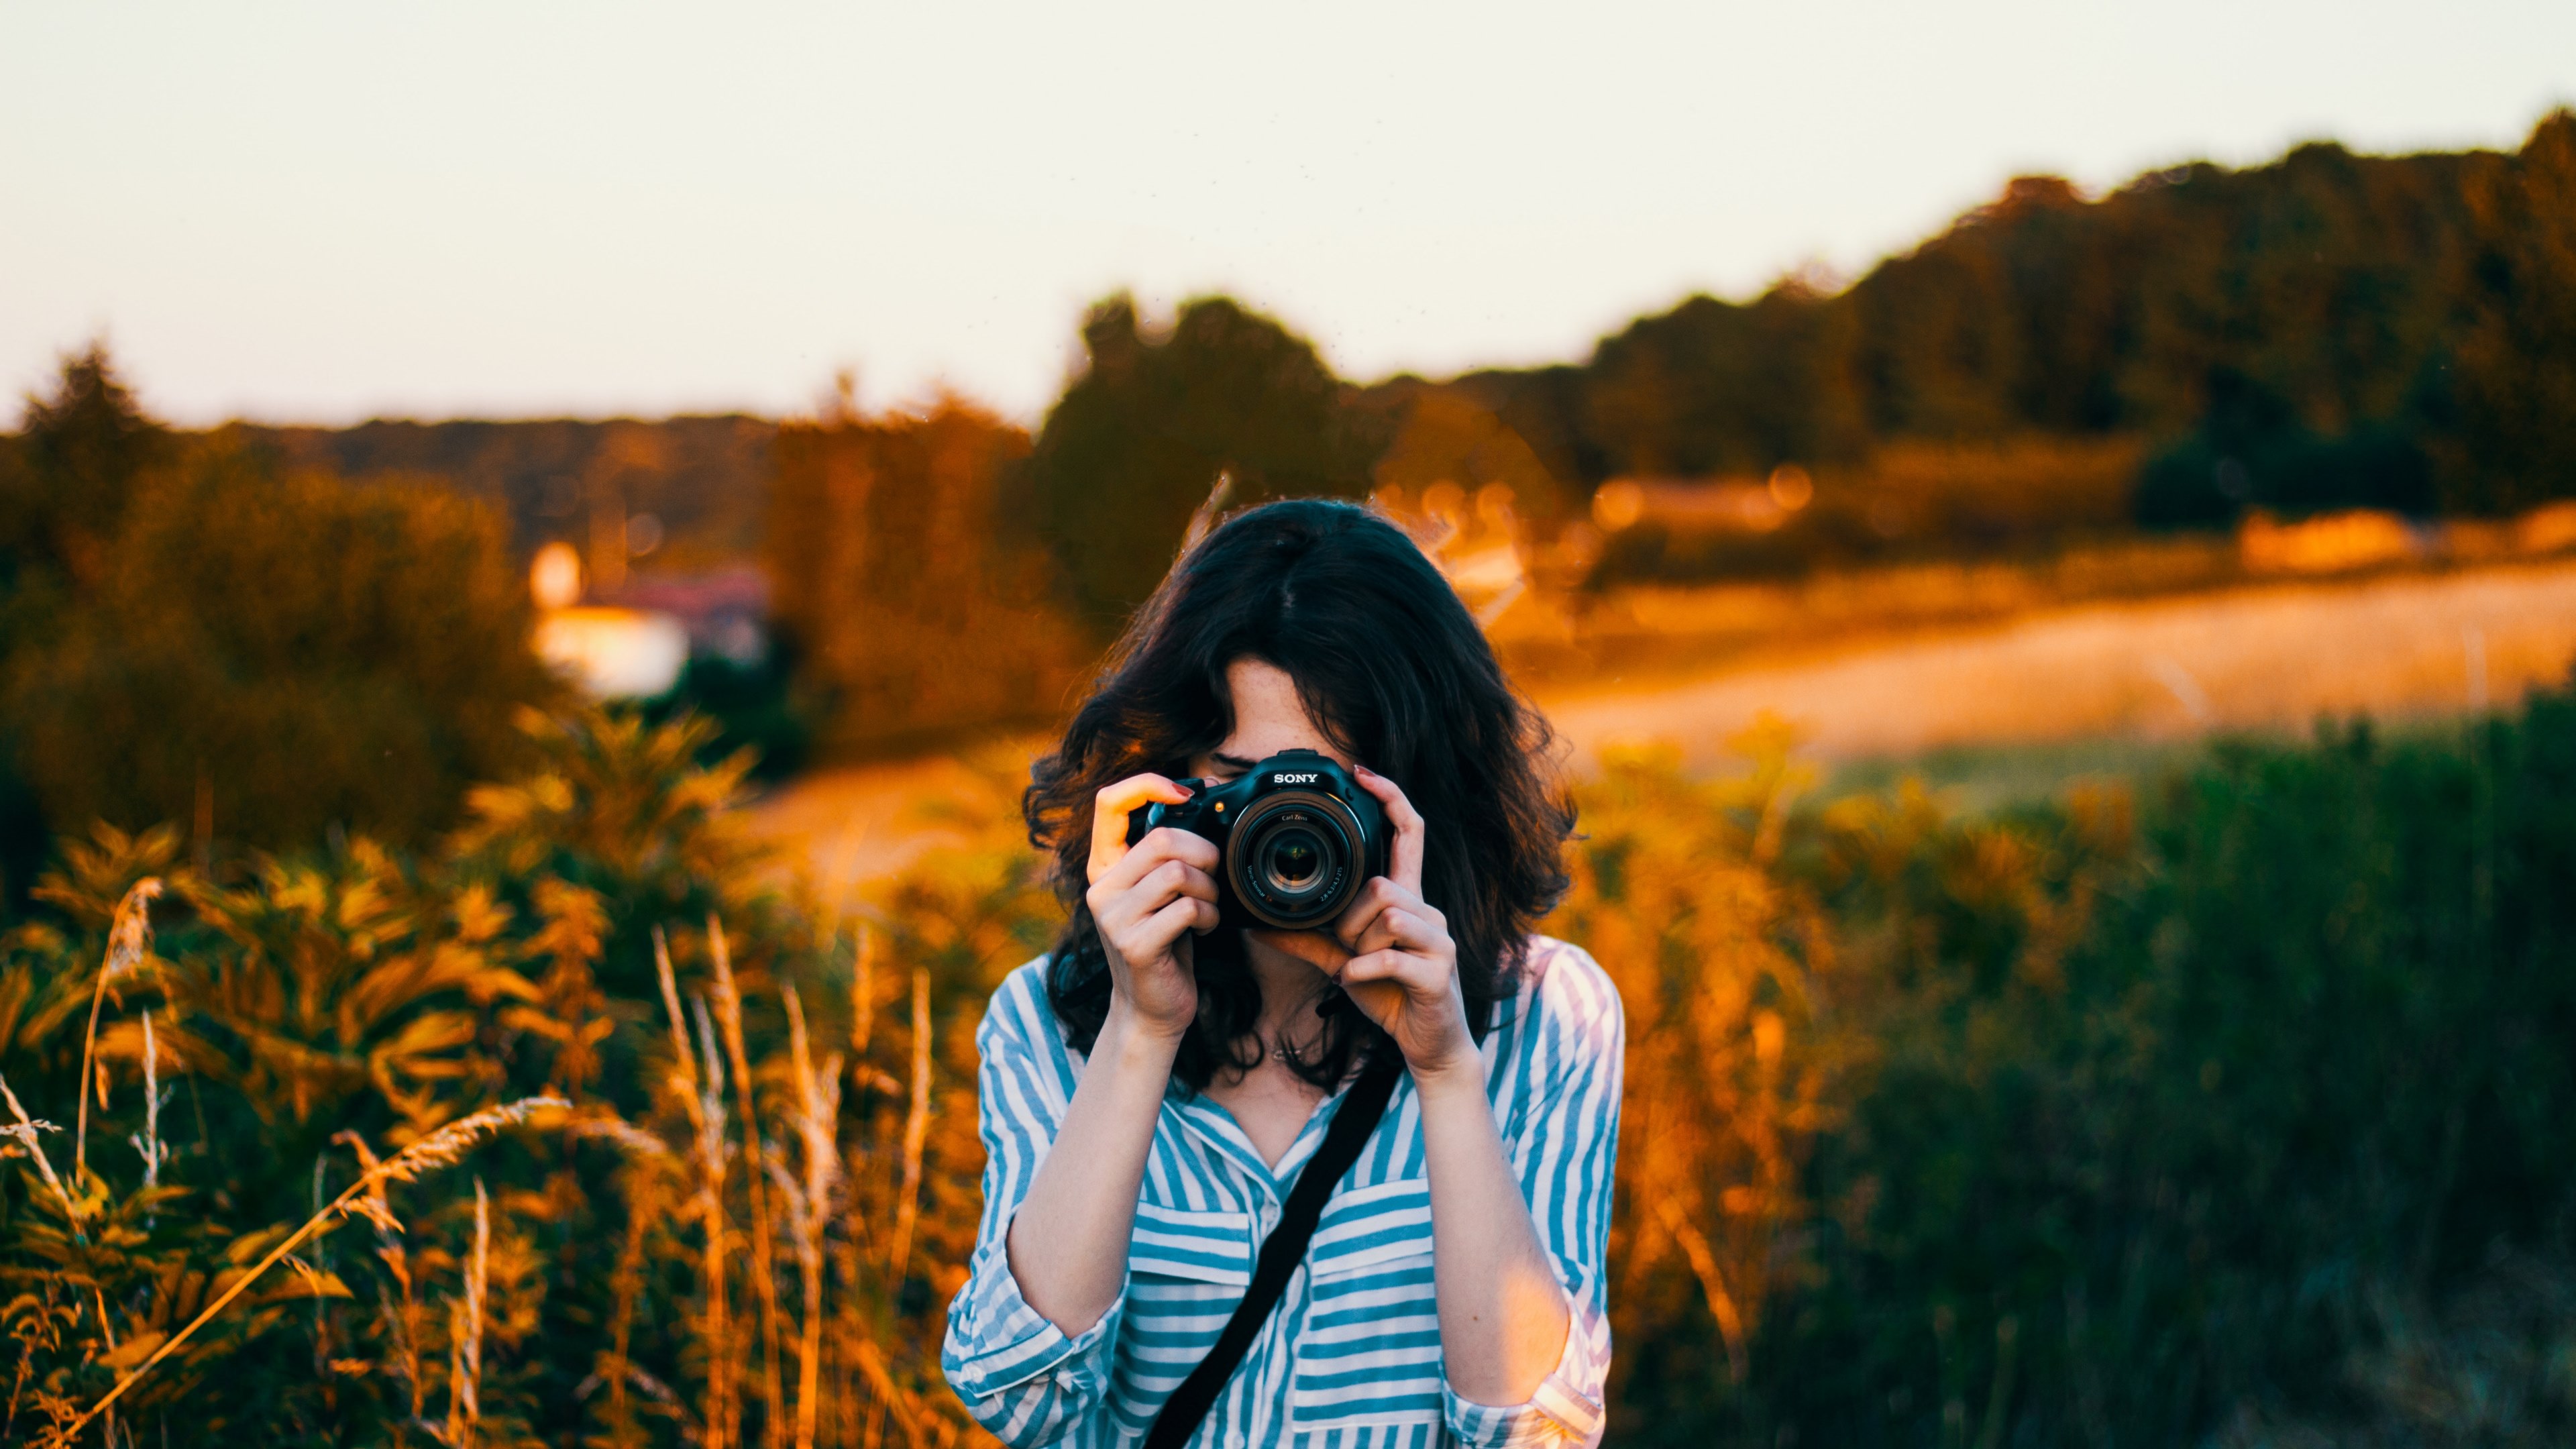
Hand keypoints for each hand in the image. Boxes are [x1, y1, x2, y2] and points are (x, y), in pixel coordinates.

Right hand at [1086, 773, 1219, 1041]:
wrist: (1151, 1008)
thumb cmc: (1165, 942)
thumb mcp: (1159, 891)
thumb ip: (1166, 852)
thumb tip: (1205, 795)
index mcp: (1104, 866)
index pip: (1108, 802)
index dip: (1148, 785)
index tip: (1185, 793)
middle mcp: (1101, 888)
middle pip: (1161, 838)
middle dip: (1204, 852)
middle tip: (1214, 874)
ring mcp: (1113, 918)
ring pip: (1176, 872)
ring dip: (1209, 887)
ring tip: (1209, 905)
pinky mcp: (1134, 945)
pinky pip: (1186, 908)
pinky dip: (1208, 914)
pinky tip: (1205, 927)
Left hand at [1250, 765, 1475, 1079]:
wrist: (1429, 1042)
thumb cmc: (1388, 993)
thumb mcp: (1342, 960)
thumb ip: (1306, 938)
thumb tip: (1256, 924)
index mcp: (1407, 899)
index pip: (1408, 833)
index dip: (1390, 798)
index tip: (1362, 772)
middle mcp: (1428, 911)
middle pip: (1381, 883)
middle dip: (1351, 918)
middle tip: (1347, 949)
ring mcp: (1439, 940)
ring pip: (1388, 915)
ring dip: (1359, 944)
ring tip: (1358, 967)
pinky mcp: (1439, 971)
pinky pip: (1391, 956)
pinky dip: (1363, 969)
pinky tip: (1355, 981)